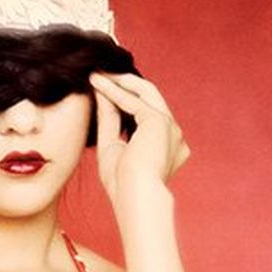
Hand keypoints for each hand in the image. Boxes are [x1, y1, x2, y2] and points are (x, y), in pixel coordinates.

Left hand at [90, 72, 190, 198]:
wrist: (134, 196)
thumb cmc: (123, 185)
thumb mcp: (111, 147)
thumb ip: (109, 119)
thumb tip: (102, 93)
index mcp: (167, 146)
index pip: (145, 115)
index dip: (124, 100)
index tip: (104, 90)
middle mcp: (174, 135)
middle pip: (149, 99)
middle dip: (125, 84)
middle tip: (102, 75)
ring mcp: (171, 127)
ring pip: (145, 93)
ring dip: (120, 82)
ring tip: (98, 74)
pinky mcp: (160, 122)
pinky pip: (135, 100)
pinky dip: (114, 91)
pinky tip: (98, 83)